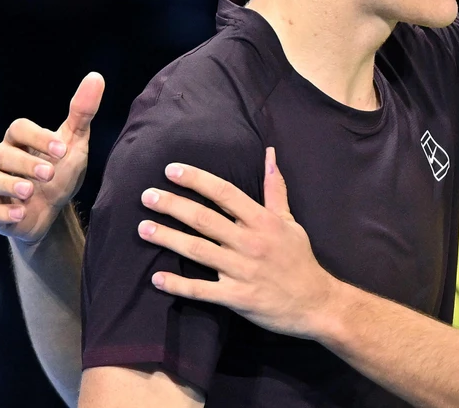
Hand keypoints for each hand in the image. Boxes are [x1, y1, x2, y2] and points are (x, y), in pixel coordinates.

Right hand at [0, 72, 103, 243]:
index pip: (18, 128)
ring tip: (29, 192)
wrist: (50, 212)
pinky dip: (1, 212)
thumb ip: (82, 112)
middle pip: (1, 153)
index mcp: (19, 140)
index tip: (63, 151)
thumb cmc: (60, 171)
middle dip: (25, 163)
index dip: (38, 137)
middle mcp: (0, 158)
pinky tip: (19, 213)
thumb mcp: (74, 143)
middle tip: (49, 173)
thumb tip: (96, 77)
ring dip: (9, 185)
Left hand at [137, 148, 338, 340]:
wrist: (315, 303)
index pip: (225, 193)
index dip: (197, 180)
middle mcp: (250, 242)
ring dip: (168, 238)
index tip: (172, 170)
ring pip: (198, 251)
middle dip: (173, 205)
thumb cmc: (300, 259)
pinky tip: (156, 278)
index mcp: (263, 221)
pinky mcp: (237, 297)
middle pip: (204, 219)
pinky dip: (178, 284)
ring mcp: (242, 270)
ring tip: (143, 229)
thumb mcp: (290, 221)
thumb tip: (270, 155)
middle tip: (146, 196)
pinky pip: (202, 290)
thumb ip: (275, 190)